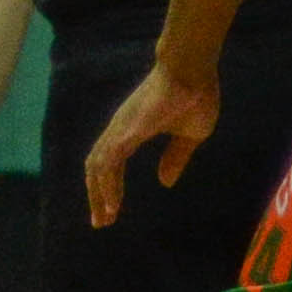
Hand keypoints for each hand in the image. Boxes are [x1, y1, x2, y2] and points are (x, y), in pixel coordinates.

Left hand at [86, 62, 219, 224]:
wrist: (193, 70)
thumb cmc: (195, 95)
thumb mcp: (190, 135)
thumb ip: (175, 157)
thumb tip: (165, 182)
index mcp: (133, 129)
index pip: (111, 161)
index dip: (109, 186)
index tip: (111, 211)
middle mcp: (120, 129)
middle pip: (97, 166)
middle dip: (96, 195)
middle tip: (101, 221)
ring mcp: (120, 128)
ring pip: (97, 166)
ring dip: (98, 194)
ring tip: (104, 218)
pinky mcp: (126, 131)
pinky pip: (108, 162)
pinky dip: (107, 186)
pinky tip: (112, 205)